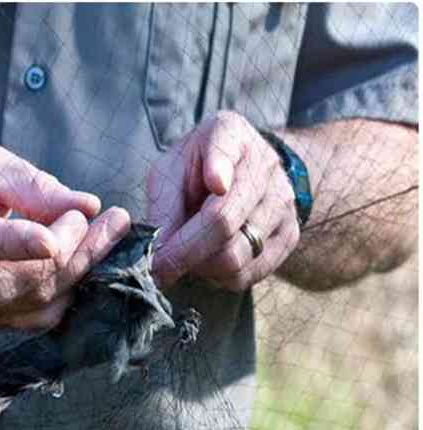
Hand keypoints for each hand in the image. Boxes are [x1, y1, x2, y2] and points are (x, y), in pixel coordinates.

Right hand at [0, 143, 129, 328]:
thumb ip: (30, 184)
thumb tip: (86, 205)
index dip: (21, 241)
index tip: (69, 226)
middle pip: (23, 280)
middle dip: (76, 251)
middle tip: (114, 222)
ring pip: (40, 301)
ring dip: (82, 268)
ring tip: (107, 236)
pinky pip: (43, 316)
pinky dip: (71, 289)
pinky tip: (84, 261)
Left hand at [148, 112, 299, 290]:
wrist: (241, 178)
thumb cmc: (194, 174)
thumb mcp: (170, 174)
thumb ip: (162, 206)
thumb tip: (157, 252)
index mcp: (229, 134)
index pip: (226, 150)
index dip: (220, 167)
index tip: (216, 184)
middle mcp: (264, 164)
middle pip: (223, 221)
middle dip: (182, 252)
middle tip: (158, 267)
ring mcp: (282, 201)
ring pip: (235, 255)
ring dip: (200, 267)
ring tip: (187, 257)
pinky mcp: (288, 235)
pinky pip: (248, 274)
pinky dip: (220, 278)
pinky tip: (209, 262)